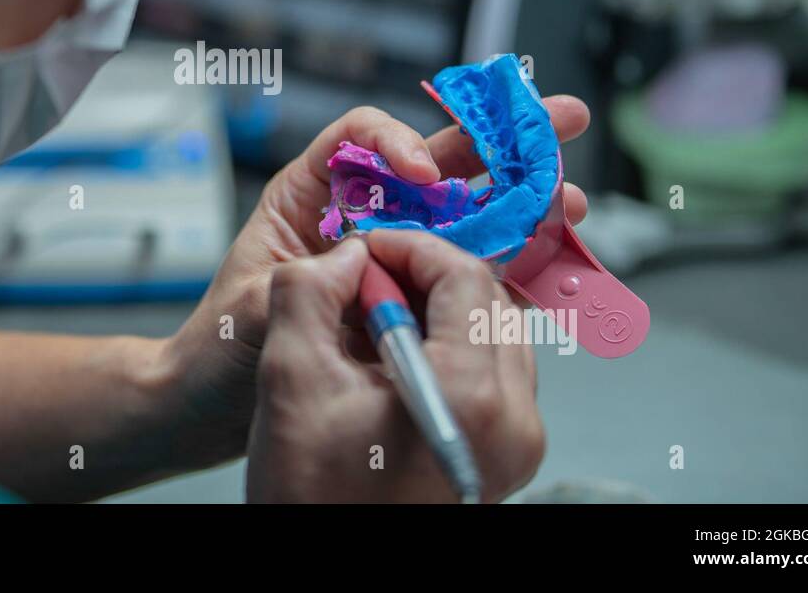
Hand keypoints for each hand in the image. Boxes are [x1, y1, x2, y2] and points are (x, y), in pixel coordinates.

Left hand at [161, 98, 589, 466]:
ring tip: (569, 202)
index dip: (397, 143)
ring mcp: (388, 258)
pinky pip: (465, 274)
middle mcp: (356, 219)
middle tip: (557, 120)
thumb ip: (297, 283)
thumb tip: (352, 260)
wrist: (218, 408)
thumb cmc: (219, 351)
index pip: (359, 139)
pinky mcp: (409, 300)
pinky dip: (507, 270)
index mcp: (308, 197)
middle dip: (497, 142)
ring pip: (462, 217)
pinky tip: (550, 265)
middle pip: (433, 164)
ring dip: (518, 205)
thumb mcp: (250, 310)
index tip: (423, 173)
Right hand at [246, 229, 543, 502]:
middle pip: (491, 301)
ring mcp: (517, 443)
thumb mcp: (290, 380)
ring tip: (380, 315)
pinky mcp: (507, 457)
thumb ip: (308, 294)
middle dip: (428, 274)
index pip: (465, 277)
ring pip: (497, 333)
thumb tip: (343, 254)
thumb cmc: (312, 496)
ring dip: (442, 308)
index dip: (411, 248)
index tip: (367, 248)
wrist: (326, 569)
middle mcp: (513, 420)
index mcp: (469, 396)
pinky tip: (400, 355)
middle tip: (370, 276)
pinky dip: (453, 345)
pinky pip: (495, 373)